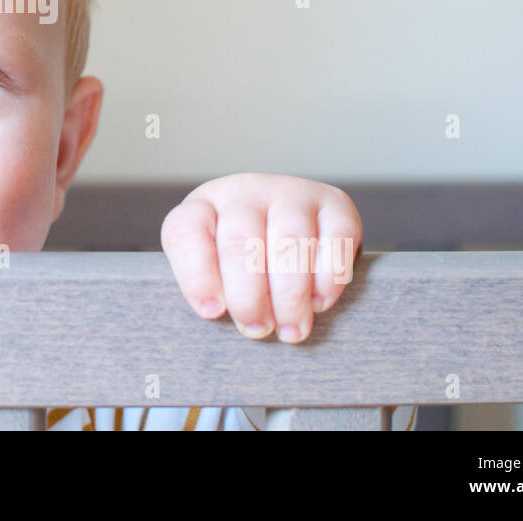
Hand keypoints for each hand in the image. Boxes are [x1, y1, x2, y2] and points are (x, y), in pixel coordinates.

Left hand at [160, 173, 361, 341]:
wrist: (293, 224)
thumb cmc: (243, 261)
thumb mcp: (215, 267)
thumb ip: (211, 288)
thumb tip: (219, 316)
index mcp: (203, 206)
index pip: (186, 232)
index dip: (196, 276)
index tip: (211, 313)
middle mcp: (244, 191)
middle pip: (240, 244)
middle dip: (248, 297)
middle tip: (257, 329)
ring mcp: (291, 192)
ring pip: (289, 243)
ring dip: (290, 296)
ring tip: (291, 330)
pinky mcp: (334, 202)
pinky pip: (336, 239)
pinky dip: (328, 278)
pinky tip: (320, 302)